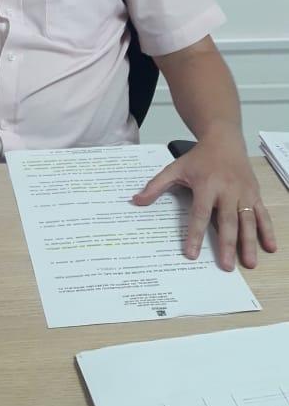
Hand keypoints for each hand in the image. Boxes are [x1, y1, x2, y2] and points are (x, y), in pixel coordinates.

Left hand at [132, 133, 276, 270]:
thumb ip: (156, 186)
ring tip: (248, 263)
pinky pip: (262, 214)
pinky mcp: (254, 193)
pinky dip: (267, 230)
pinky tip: (270, 247)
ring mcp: (243, 192)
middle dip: (226, 244)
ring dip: (249, 242)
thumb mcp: (175, 168)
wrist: (224, 139)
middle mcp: (227, 190)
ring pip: (247, 220)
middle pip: (227, 221)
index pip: (200, 214)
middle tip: (225, 266)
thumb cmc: (198, 157)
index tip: (192, 254)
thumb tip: (135, 201)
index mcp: (206, 184)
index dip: (195, 234)